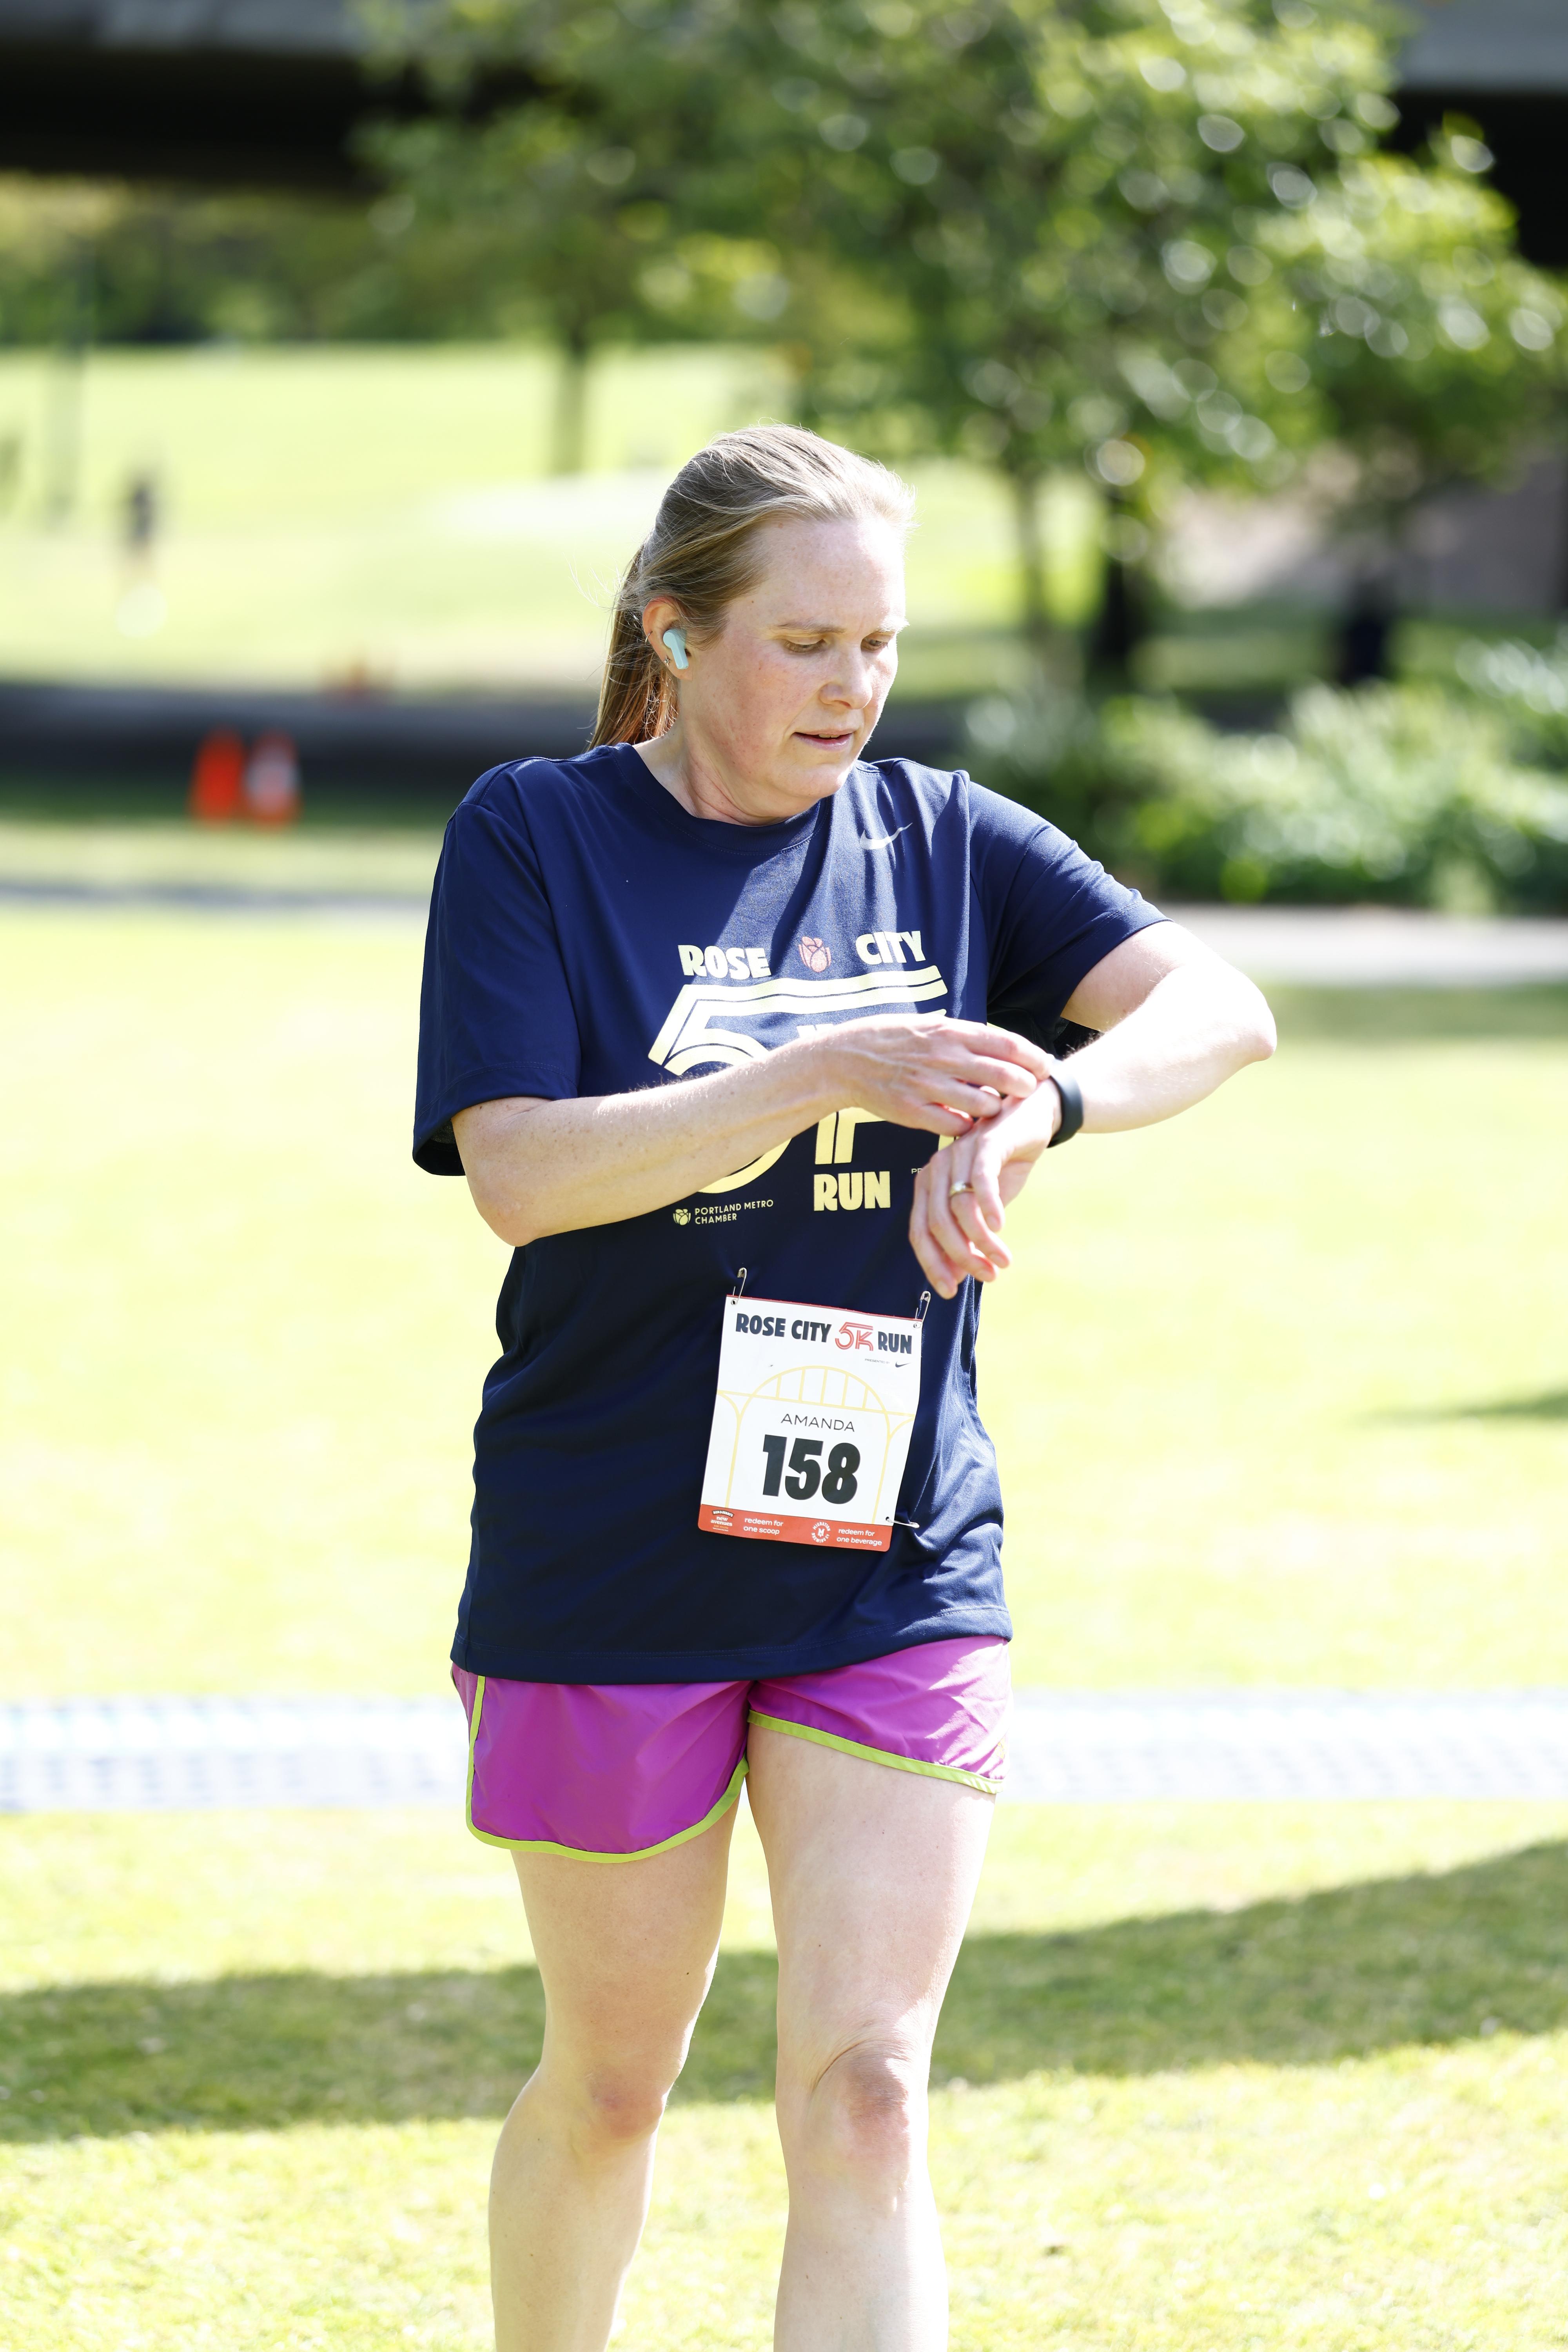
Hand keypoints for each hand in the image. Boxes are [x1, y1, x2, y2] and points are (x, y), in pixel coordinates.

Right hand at [814, 1014, 1047, 1137]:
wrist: (844, 1059)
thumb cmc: (890, 1040)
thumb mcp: (928, 1026)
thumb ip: (962, 1037)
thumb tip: (998, 1047)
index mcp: (949, 1032)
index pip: (1006, 1044)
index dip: (1032, 1056)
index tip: (1045, 1065)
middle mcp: (942, 1057)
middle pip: (1003, 1075)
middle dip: (1024, 1085)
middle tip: (1031, 1091)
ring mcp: (928, 1085)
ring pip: (983, 1105)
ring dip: (996, 1110)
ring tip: (996, 1109)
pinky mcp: (913, 1111)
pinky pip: (954, 1126)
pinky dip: (967, 1127)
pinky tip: (967, 1125)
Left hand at [908, 1077, 1061, 1297]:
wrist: (1030, 1116)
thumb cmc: (1003, 1163)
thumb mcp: (985, 1206)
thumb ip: (968, 1235)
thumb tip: (958, 1276)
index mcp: (928, 1185)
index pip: (919, 1232)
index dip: (932, 1263)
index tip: (950, 1290)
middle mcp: (936, 1169)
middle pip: (937, 1224)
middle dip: (961, 1258)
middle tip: (988, 1276)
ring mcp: (957, 1155)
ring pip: (960, 1208)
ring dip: (982, 1241)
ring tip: (1003, 1260)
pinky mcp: (983, 1144)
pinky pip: (980, 1180)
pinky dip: (988, 1207)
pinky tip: (999, 1227)